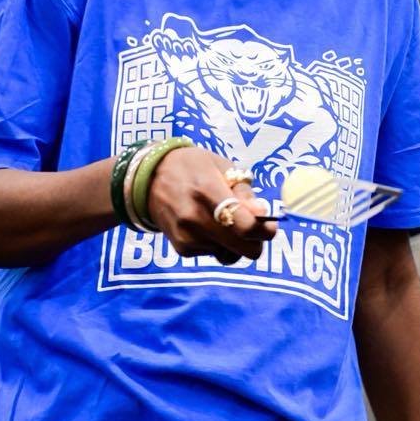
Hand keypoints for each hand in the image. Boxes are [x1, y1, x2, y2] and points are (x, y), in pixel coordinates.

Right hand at [147, 146, 276, 264]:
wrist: (149, 180)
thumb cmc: (192, 167)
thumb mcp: (220, 166)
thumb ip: (243, 191)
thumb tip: (262, 214)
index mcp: (208, 191)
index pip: (245, 225)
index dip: (265, 230)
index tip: (270, 226)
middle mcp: (196, 218)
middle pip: (244, 249)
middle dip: (255, 241)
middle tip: (253, 226)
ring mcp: (187, 237)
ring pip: (231, 254)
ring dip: (235, 242)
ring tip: (222, 219)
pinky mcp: (182, 249)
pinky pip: (214, 253)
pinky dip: (217, 243)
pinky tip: (206, 224)